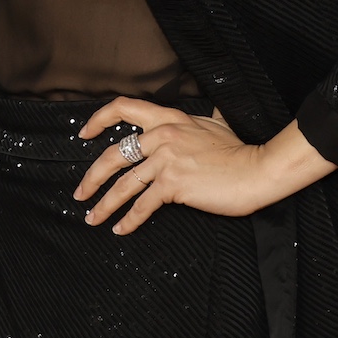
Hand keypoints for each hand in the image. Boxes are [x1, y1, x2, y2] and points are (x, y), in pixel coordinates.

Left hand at [75, 97, 336, 234]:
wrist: (256, 170)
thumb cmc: (239, 150)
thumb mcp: (215, 123)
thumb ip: (199, 120)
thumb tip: (209, 112)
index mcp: (169, 118)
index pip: (123, 108)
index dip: (98, 120)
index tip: (84, 134)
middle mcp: (162, 135)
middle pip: (114, 154)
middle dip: (92, 176)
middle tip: (81, 192)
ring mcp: (166, 160)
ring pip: (124, 184)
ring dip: (104, 204)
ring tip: (92, 217)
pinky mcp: (173, 184)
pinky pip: (143, 205)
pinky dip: (129, 220)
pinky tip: (120, 229)